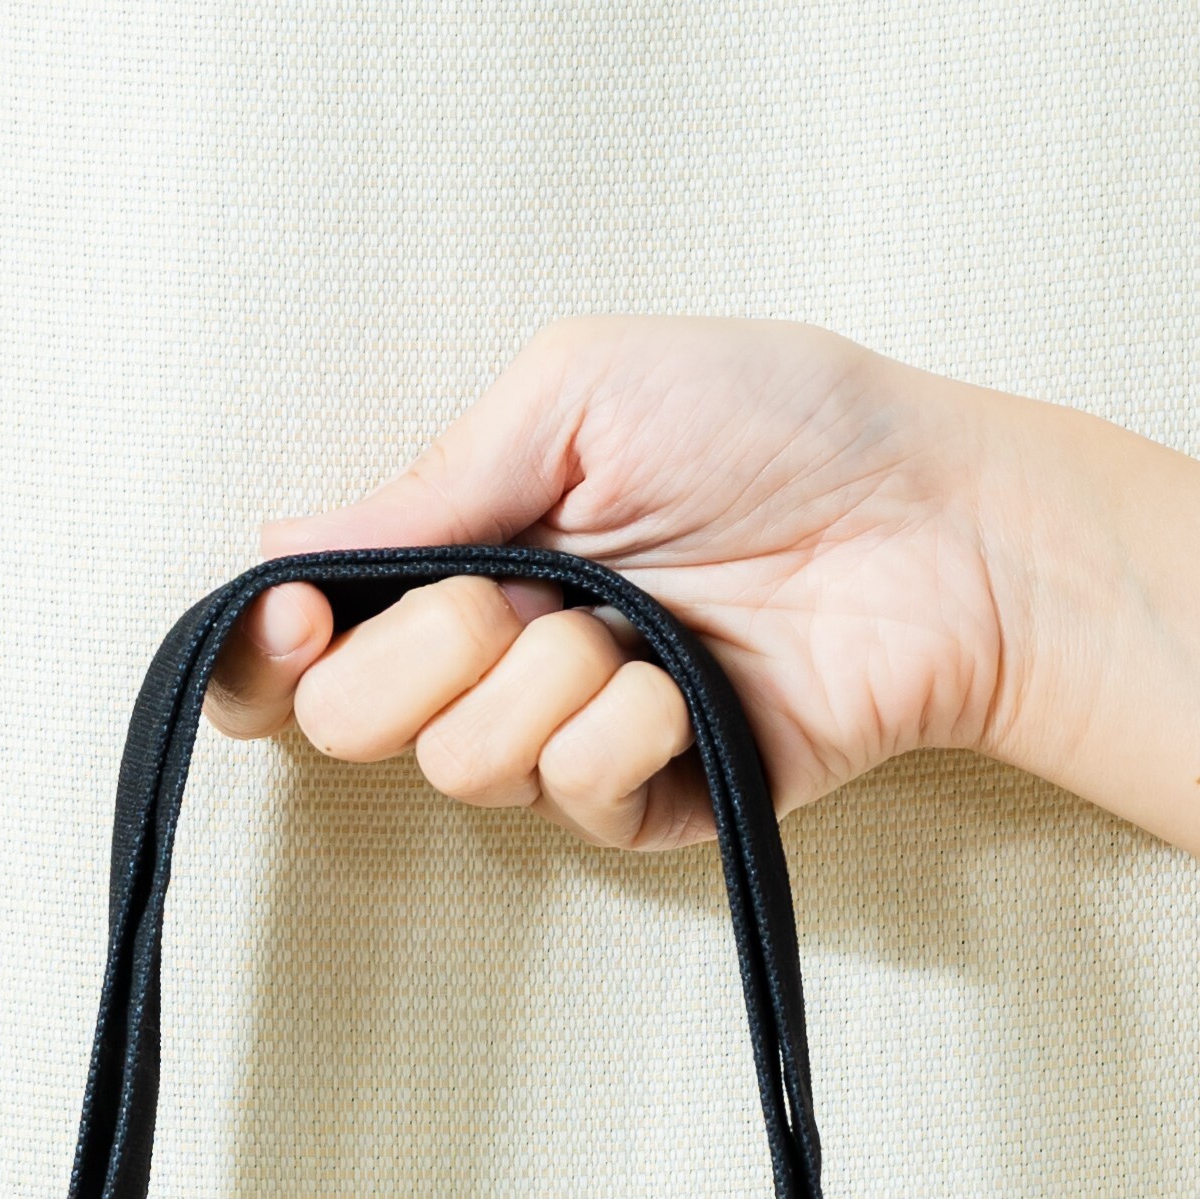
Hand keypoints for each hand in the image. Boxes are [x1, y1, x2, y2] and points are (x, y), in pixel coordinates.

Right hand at [201, 317, 1063, 850]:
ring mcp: (568, 736)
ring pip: (457, 768)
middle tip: (507, 601)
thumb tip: (286, 542)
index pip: (307, 638)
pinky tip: (689, 683)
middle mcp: (498, 652)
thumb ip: (432, 477)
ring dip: (537, 685)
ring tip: (634, 626)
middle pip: (349, 722)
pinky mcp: (644, 807)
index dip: (270, 649)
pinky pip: (566, 798)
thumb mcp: (578, 391)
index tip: (305, 617)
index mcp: (466, 547)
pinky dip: (619, 731)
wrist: (929, 524)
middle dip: (412, 659)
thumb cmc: (778, 423)